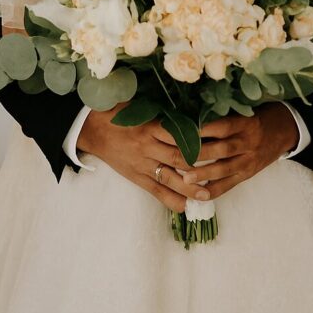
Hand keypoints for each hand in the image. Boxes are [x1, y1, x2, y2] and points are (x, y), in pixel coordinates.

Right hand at [76, 102, 212, 213]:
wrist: (92, 129)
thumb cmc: (119, 114)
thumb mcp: (140, 107)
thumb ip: (162, 112)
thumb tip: (189, 110)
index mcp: (150, 127)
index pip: (178, 134)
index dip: (198, 139)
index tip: (216, 142)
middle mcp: (148, 147)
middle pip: (178, 158)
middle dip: (199, 166)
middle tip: (219, 170)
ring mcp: (142, 164)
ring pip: (169, 178)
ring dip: (189, 188)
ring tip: (207, 195)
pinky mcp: (136, 177)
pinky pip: (155, 191)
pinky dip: (170, 200)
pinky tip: (184, 206)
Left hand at [171, 103, 298, 200]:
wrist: (284, 130)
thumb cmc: (257, 116)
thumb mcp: (245, 110)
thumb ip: (223, 115)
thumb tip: (192, 116)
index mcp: (246, 123)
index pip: (223, 126)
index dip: (204, 129)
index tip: (183, 129)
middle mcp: (248, 142)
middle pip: (222, 149)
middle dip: (199, 154)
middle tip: (177, 157)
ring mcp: (249, 160)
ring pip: (225, 169)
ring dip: (204, 174)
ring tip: (185, 179)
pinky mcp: (248, 174)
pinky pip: (230, 184)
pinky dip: (214, 190)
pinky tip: (199, 194)